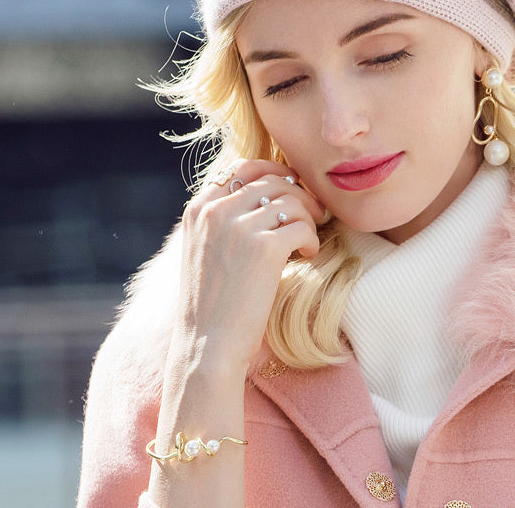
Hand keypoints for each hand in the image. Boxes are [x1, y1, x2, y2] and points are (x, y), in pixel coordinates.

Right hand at [172, 159, 326, 376]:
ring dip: (308, 218)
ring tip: (308, 240)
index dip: (274, 172)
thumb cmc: (212, 303)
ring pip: (292, 201)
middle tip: (315, 213)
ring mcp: (239, 227)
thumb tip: (268, 194)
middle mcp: (216, 211)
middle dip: (299, 194)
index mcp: (198, 209)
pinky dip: (311, 239)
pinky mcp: (264, 248)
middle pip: (272, 181)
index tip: (292, 186)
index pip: (242, 168)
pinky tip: (308, 255)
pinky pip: (302, 227)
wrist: (207, 346)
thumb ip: (225, 219)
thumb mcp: (205, 249)